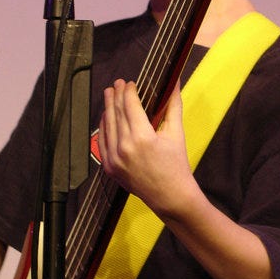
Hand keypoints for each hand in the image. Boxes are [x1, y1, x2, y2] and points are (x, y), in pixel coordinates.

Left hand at [98, 79, 196, 217]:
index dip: (128, 92)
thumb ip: (173, 105)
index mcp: (142, 138)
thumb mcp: (176, 133)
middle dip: (116, 96)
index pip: (130, 106)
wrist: (170, 196)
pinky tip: (106, 117)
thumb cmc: (176, 165)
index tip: (130, 83)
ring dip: (108, 108)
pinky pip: (102, 142)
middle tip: (116, 84)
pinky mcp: (109, 168)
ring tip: (109, 95)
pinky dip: (103, 127)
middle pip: (117, 113)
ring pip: (107, 126)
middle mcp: (124, 148)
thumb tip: (174, 82)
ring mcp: (114, 159)